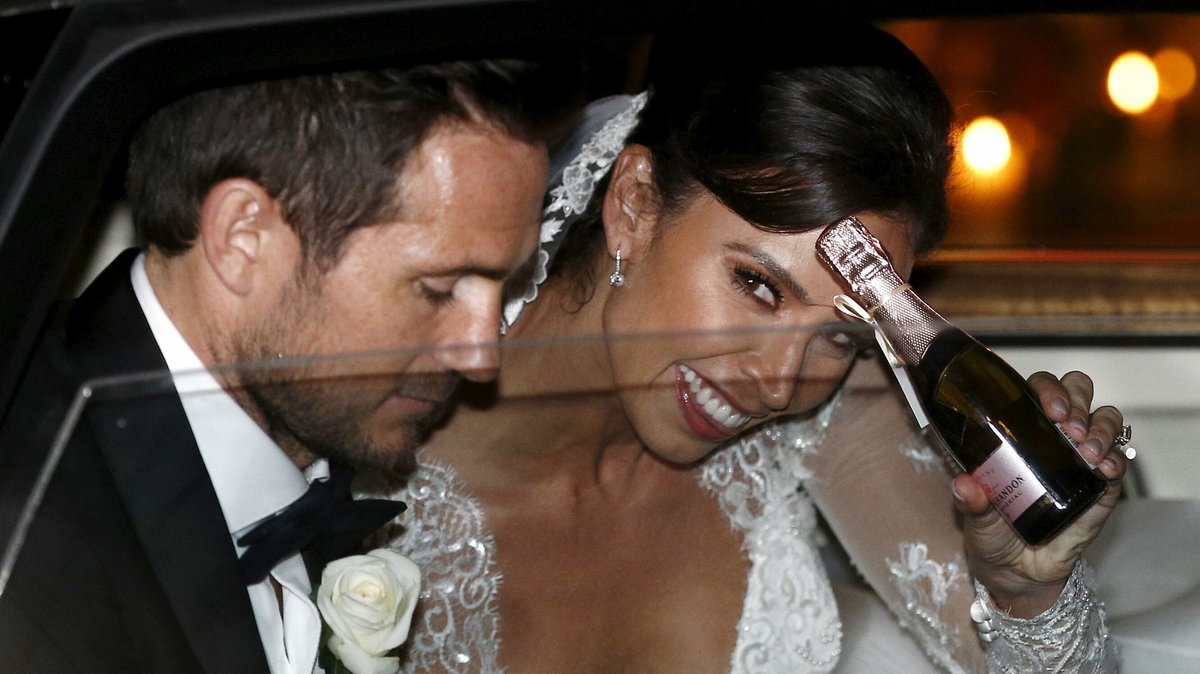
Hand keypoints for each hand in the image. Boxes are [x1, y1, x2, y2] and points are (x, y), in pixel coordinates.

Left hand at [952, 370, 1126, 617]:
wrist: (1016, 571)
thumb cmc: (991, 531)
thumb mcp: (974, 515)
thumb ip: (970, 500)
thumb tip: (964, 484)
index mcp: (1020, 430)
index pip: (1038, 389)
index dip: (1047, 388)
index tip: (1048, 408)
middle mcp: (1053, 436)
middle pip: (1077, 391)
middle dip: (1077, 399)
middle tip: (1067, 424)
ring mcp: (1080, 457)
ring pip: (1104, 418)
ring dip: (1099, 427)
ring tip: (1085, 450)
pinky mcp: (1101, 486)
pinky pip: (1118, 461)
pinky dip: (1115, 459)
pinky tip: (1103, 469)